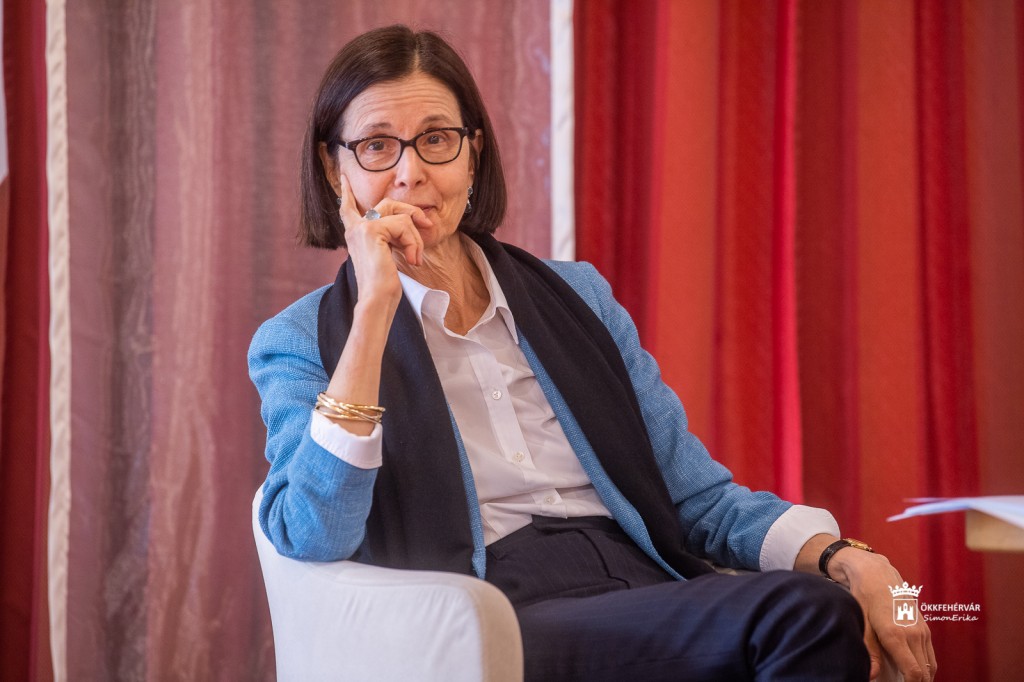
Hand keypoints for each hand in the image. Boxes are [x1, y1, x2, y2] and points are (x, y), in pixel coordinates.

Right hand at [337, 175, 430, 306]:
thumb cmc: (384, 285)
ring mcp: (362, 227)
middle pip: (388, 203)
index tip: (344, 178)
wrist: (377, 299)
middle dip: (412, 212)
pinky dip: (413, 243)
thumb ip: (391, 236)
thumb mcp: (388, 254)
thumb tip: (413, 221)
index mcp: (355, 234)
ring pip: (401, 216)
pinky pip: (403, 225)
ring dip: (416, 238)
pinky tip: (412, 260)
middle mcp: (355, 228)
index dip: (346, 192)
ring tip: (416, 258)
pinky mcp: (372, 230)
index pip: (348, 208)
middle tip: (428, 225)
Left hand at [831, 549, 937, 680]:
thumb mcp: (862, 624)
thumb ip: (870, 652)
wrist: (876, 574)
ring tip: (909, 681)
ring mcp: (922, 630)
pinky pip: (930, 654)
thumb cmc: (865, 598)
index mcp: (897, 635)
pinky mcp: (924, 626)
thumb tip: (872, 676)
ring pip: (931, 665)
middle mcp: (914, 634)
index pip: (914, 672)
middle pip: (925, 672)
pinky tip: (914, 669)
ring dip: (924, 677)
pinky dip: (926, 666)